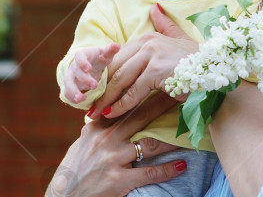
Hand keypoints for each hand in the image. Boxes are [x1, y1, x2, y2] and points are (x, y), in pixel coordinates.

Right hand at [47, 92, 184, 196]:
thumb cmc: (74, 169)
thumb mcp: (82, 143)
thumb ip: (98, 127)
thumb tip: (108, 111)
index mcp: (97, 127)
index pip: (124, 105)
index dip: (143, 92)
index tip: (159, 82)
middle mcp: (106, 139)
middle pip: (141, 117)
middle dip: (162, 105)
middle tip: (181, 95)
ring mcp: (113, 159)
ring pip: (150, 144)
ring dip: (171, 139)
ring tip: (188, 132)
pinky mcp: (118, 180)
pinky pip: (149, 173)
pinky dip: (168, 170)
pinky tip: (182, 165)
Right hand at [62, 42, 120, 103]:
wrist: (91, 65)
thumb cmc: (99, 58)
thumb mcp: (105, 54)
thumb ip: (110, 50)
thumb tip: (117, 45)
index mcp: (82, 55)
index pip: (79, 57)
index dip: (82, 62)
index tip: (88, 68)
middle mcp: (74, 66)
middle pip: (75, 72)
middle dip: (84, 79)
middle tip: (94, 85)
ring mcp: (71, 77)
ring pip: (68, 84)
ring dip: (73, 91)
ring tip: (81, 98)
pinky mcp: (70, 87)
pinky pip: (67, 93)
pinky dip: (71, 98)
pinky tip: (80, 101)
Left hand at [87, 4, 197, 119]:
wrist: (215, 73)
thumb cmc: (197, 60)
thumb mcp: (179, 40)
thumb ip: (165, 25)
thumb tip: (154, 7)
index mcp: (148, 36)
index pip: (117, 56)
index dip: (104, 74)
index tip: (93, 89)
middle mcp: (148, 42)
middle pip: (115, 67)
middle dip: (100, 87)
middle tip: (88, 103)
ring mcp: (152, 55)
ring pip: (121, 79)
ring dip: (106, 98)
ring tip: (96, 112)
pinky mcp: (157, 71)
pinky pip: (134, 90)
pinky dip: (121, 104)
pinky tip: (112, 113)